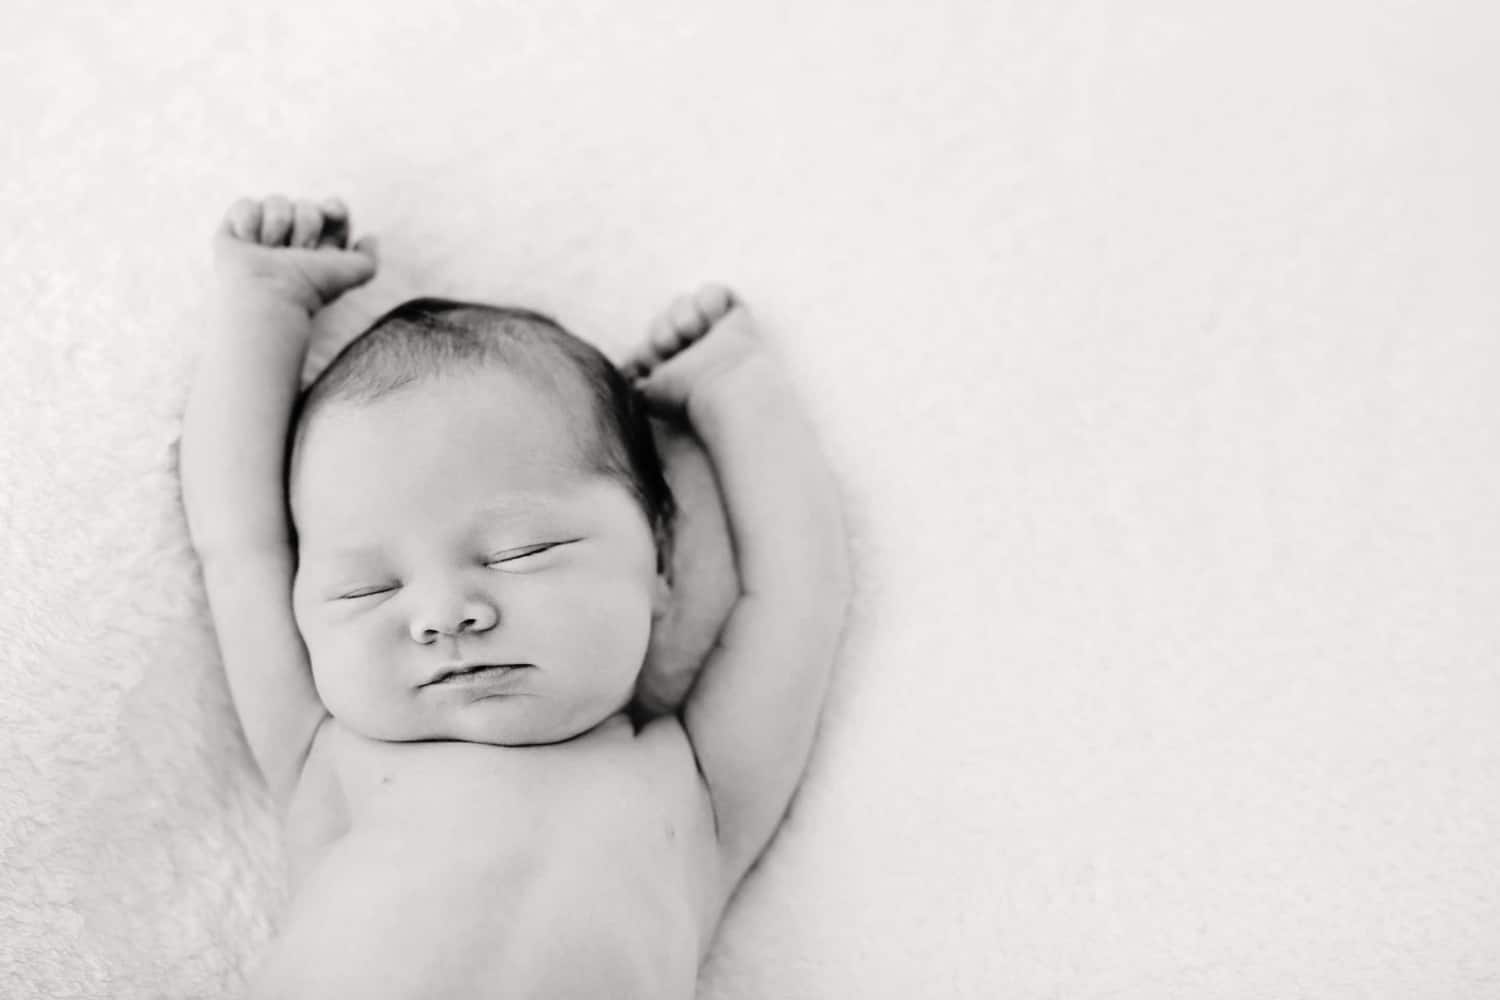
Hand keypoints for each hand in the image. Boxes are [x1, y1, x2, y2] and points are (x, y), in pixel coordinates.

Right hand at [213, 195, 377, 314]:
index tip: (333, 214)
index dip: (334, 208)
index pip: (332, 210)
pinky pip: (245, 204)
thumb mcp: (353, 274)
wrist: (270, 293)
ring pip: (276, 201)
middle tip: (296, 253)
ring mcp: (263, 231)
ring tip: (270, 251)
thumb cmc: (309, 287)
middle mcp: (293, 236)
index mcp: (320, 245)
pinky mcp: (235, 229)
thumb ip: (370, 259)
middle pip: (306, 205)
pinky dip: (248, 222)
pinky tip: (249, 243)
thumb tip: (369, 237)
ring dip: (276, 226)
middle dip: (305, 227)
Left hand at [623, 284, 770, 425]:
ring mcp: (713, 331)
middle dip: (663, 334)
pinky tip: (714, 323)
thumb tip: (630, 374)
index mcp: (675, 368)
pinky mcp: (734, 314)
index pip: (647, 345)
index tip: (658, 366)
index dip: (648, 352)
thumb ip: (637, 384)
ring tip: (696, 335)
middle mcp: (693, 349)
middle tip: (676, 348)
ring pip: (681, 302)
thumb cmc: (688, 394)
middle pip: (661, 319)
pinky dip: (709, 303)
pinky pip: (711, 291)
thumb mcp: (651, 394)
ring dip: (683, 318)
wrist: (719, 384)